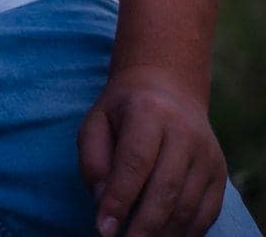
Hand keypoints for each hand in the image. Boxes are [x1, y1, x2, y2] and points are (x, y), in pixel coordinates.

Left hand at [80, 69, 226, 236]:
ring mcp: (207, 155)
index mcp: (149, 113)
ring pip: (188, 206)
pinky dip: (186, 232)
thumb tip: (103, 201)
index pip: (135, 162)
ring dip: (163, 233)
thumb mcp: (96, 122)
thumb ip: (93, 160)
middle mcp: (185, 133)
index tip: (103, 228)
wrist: (168, 89)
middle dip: (142, 225)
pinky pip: (206, 212)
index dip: (119, 199)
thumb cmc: (123, 111)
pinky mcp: (219, 173)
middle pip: (166, 189)